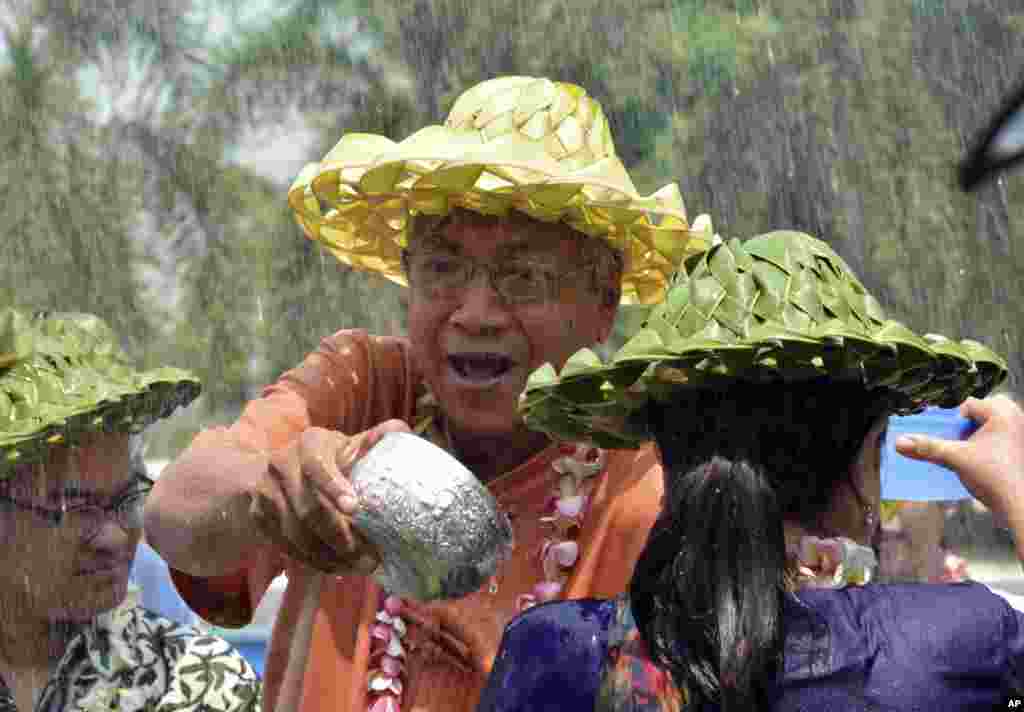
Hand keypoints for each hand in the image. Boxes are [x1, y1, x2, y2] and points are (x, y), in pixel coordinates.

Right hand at [250, 419, 410, 574]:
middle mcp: (281, 463)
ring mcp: (265, 491)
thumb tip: (400, 430)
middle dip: (340, 537)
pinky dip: (312, 561)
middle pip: (307, 508)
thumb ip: (375, 440)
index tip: (355, 507)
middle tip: (369, 559)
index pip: (316, 465)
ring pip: (294, 532)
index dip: (333, 486)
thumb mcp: (350, 446)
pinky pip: (284, 545)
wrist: (283, 469)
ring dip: (328, 556)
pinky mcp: (258, 516)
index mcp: (309, 443)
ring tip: (358, 568)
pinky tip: (336, 568)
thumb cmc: (332, 459)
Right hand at [894, 394, 1023, 528]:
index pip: (968, 406)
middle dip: (967, 425)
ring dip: (975, 436)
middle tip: (960, 441)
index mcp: (1002, 412)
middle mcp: (1016, 418)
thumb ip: (926, 447)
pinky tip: (980, 461)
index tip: (950, 438)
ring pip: (990, 425)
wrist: (1020, 504)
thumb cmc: (994, 476)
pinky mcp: (1020, 449)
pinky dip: (986, 445)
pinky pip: (999, 437)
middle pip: (981, 412)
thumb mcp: (954, 458)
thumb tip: (899, 442)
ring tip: (969, 452)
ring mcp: (1020, 434)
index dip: (954, 421)